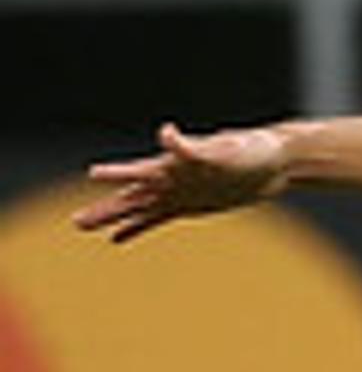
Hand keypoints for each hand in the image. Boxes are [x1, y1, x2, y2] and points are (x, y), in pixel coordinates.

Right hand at [75, 122, 291, 242]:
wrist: (275, 161)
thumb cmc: (253, 149)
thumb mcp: (226, 149)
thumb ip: (192, 147)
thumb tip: (165, 134)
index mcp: (177, 165)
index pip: (140, 171)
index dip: (118, 174)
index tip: (93, 174)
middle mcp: (172, 179)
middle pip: (132, 197)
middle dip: (105, 209)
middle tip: (76, 222)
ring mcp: (179, 193)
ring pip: (138, 209)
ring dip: (113, 219)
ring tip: (83, 225)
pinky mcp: (190, 205)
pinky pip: (159, 219)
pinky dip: (139, 228)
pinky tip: (118, 238)